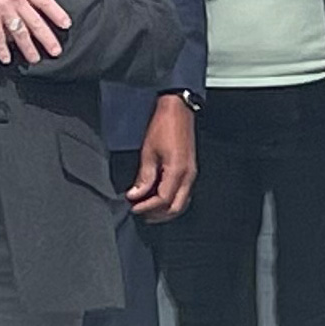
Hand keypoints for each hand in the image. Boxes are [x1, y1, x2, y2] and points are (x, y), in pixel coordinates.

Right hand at [0, 0, 69, 63]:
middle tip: (55, 49)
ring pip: (20, 32)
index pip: (44, 0)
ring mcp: (3, 8)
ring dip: (28, 48)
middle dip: (47, 38)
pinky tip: (7, 57)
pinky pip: (0, 37)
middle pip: (35, 20)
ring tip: (35, 58)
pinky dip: (3, 49)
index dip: (57, 12)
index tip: (65, 23)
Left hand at [130, 93, 197, 220]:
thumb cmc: (164, 125)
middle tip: (140, 213)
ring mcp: (191, 174)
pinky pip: (183, 194)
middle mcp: (188, 176)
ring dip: (164, 210)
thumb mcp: (148, 152)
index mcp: (178, 171)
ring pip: (181, 203)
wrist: (178, 110)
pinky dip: (170, 200)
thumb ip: (143, 177)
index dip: (147, 207)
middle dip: (157, 214)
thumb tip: (135, 194)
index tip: (133, 207)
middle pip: (175, 207)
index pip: (163, 200)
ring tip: (147, 208)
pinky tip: (158, 198)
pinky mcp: (190, 171)